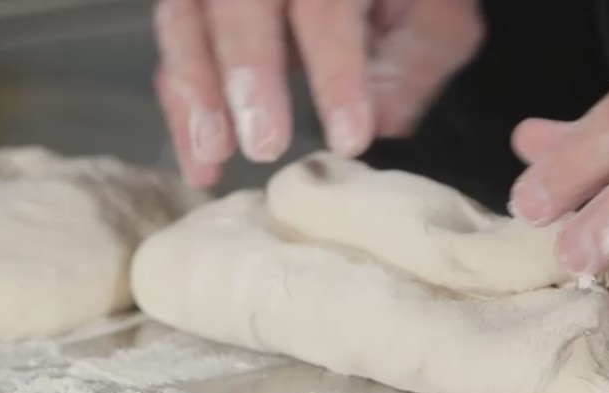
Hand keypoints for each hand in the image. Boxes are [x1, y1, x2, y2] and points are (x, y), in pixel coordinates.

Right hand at [153, 0, 483, 187]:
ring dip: (194, 91)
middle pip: (241, 2)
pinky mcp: (194, 4)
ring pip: (184, 18)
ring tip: (212, 155)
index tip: (349, 138)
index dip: (336, 72)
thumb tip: (379, 121)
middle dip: (249, 75)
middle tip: (264, 146)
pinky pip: (174, 47)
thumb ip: (413, 62)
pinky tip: (197, 161)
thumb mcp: (434, 17)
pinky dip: (179, 106)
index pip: (326, 5)